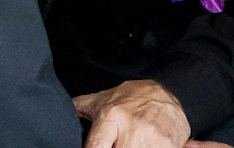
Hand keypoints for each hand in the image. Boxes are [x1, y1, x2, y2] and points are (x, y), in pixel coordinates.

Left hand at [75, 80, 192, 147]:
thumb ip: (81, 107)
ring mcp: (152, 138)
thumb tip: (63, 111)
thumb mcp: (102, 100)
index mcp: (110, 117)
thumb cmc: (130, 99)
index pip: (95, 146)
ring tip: (132, 142)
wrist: (166, 90)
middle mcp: (132, 128)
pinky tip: (149, 144)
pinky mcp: (170, 144)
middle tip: (117, 142)